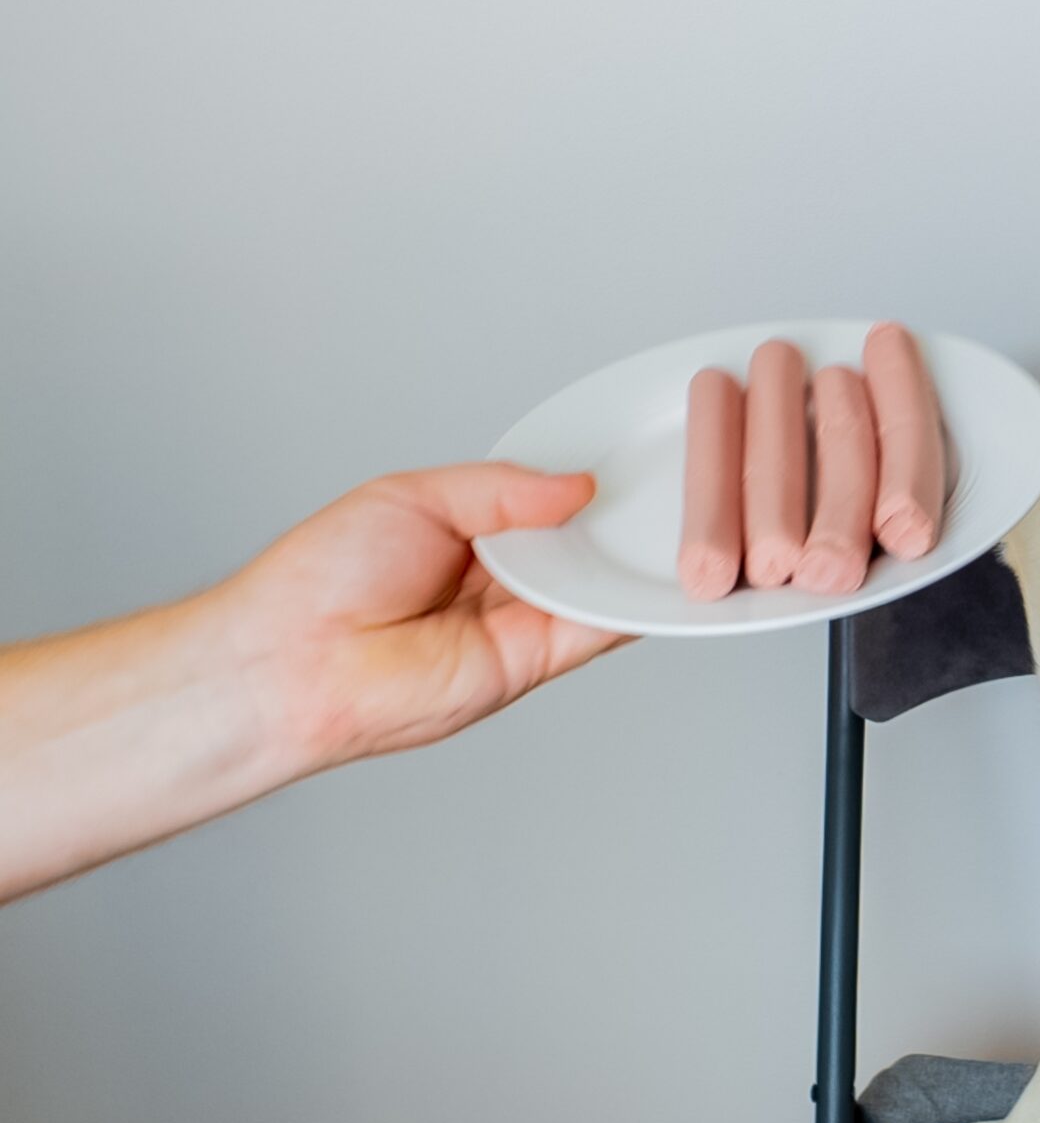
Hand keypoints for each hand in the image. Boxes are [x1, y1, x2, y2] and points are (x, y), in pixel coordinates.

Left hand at [227, 464, 626, 775]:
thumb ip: (502, 490)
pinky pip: (595, 631)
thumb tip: (576, 487)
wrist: (296, 658)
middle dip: (613, 518)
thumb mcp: (415, 497)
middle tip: (653, 484)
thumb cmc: (324, 581)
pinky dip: (629, 607)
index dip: (581, 486)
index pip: (543, 506)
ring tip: (660, 518)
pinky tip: (652, 574)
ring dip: (628, 557)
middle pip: (578, 547)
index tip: (620, 461)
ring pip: (595, 586)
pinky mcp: (530, 661)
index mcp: (466, 535)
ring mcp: (516, 622)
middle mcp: (496, 582)